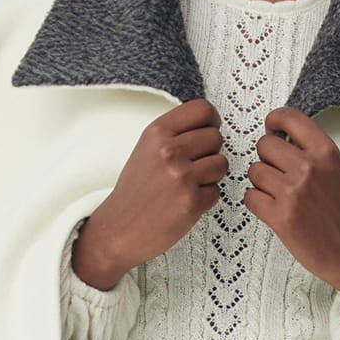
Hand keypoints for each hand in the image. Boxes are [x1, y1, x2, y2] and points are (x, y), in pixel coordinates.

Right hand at [72, 99, 226, 290]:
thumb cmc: (134, 192)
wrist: (117, 230)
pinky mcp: (192, 202)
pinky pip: (216, 191)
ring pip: (221, 163)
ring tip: (189, 184)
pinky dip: (205, 198)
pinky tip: (184, 202)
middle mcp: (169, 151)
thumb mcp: (146, 150)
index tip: (208, 131)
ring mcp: (182, 176)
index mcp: (157, 132)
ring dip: (211, 176)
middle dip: (210, 152)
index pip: (203, 109)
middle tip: (193, 166)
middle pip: (216, 137)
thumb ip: (174, 134)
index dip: (212, 121)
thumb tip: (209, 125)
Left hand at [242, 106, 339, 324]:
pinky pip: (250, 197)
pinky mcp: (280, 217)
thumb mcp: (335, 171)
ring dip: (261, 182)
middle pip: (264, 145)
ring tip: (279, 194)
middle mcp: (309, 168)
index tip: (272, 128)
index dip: (274, 121)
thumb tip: (278, 136)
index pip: (289, 117)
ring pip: (254, 171)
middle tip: (277, 172)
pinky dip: (256, 202)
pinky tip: (272, 208)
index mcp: (326, 152)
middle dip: (266, 158)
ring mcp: (293, 192)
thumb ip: (310, 151)